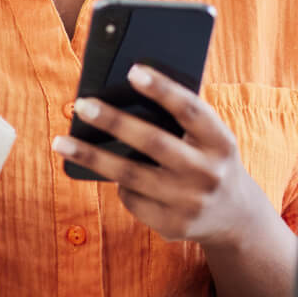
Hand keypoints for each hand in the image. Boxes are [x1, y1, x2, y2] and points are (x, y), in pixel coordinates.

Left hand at [52, 64, 271, 249]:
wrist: (237, 218)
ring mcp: (191, 203)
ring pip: (130, 175)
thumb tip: (119, 95)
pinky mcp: (173, 226)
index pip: (190, 110)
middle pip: (154, 143)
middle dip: (114, 121)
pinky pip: (132, 198)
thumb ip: (178, 120)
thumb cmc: (208, 160)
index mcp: (221, 142)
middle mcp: (209, 173)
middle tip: (82, 105)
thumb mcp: (209, 139)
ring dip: (92, 156)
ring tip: (60, 141)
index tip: (132, 69)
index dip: (163, 89)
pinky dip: (116, 183)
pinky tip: (103, 170)